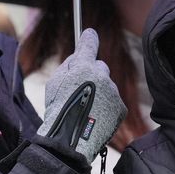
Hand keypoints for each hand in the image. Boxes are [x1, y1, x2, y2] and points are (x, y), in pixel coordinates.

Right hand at [37, 28, 126, 163]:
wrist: (71, 140)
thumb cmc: (58, 111)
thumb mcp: (54, 83)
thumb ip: (68, 66)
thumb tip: (79, 56)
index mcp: (84, 66)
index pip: (89, 45)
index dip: (89, 39)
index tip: (90, 33)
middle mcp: (102, 75)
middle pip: (99, 68)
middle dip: (92, 75)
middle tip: (80, 91)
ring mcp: (113, 91)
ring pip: (107, 87)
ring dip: (99, 94)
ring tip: (86, 110)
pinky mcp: (121, 107)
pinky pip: (113, 102)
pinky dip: (106, 108)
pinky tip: (95, 117)